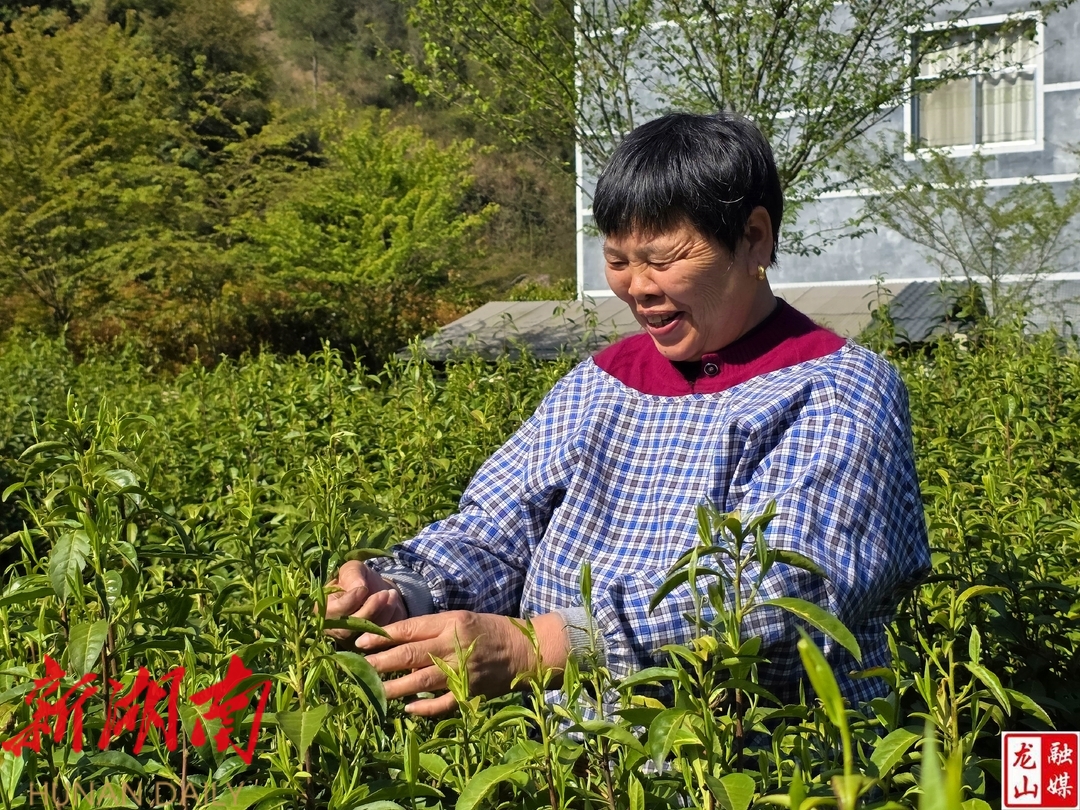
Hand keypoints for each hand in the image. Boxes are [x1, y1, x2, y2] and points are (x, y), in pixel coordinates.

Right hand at [322, 560, 406, 640]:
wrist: (378, 590)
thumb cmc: (359, 580)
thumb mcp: (353, 569)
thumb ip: (352, 574)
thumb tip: (359, 587)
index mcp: (325, 611)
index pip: (333, 613)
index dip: (350, 601)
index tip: (364, 588)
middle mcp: (335, 631)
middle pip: (349, 630)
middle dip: (369, 610)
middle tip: (384, 593)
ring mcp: (352, 641)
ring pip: (367, 635)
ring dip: (383, 613)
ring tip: (391, 594)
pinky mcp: (371, 646)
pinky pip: (382, 639)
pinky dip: (391, 620)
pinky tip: (394, 602)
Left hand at [356, 611, 569, 716]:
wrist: (526, 651)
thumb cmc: (490, 630)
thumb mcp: (462, 618)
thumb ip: (433, 628)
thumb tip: (397, 637)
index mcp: (451, 623)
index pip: (409, 629)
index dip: (382, 636)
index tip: (360, 642)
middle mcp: (454, 646)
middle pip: (409, 655)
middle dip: (380, 662)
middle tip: (358, 667)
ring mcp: (462, 671)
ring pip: (420, 681)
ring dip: (394, 687)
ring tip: (373, 690)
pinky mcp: (470, 693)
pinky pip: (442, 703)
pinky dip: (423, 708)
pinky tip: (407, 709)